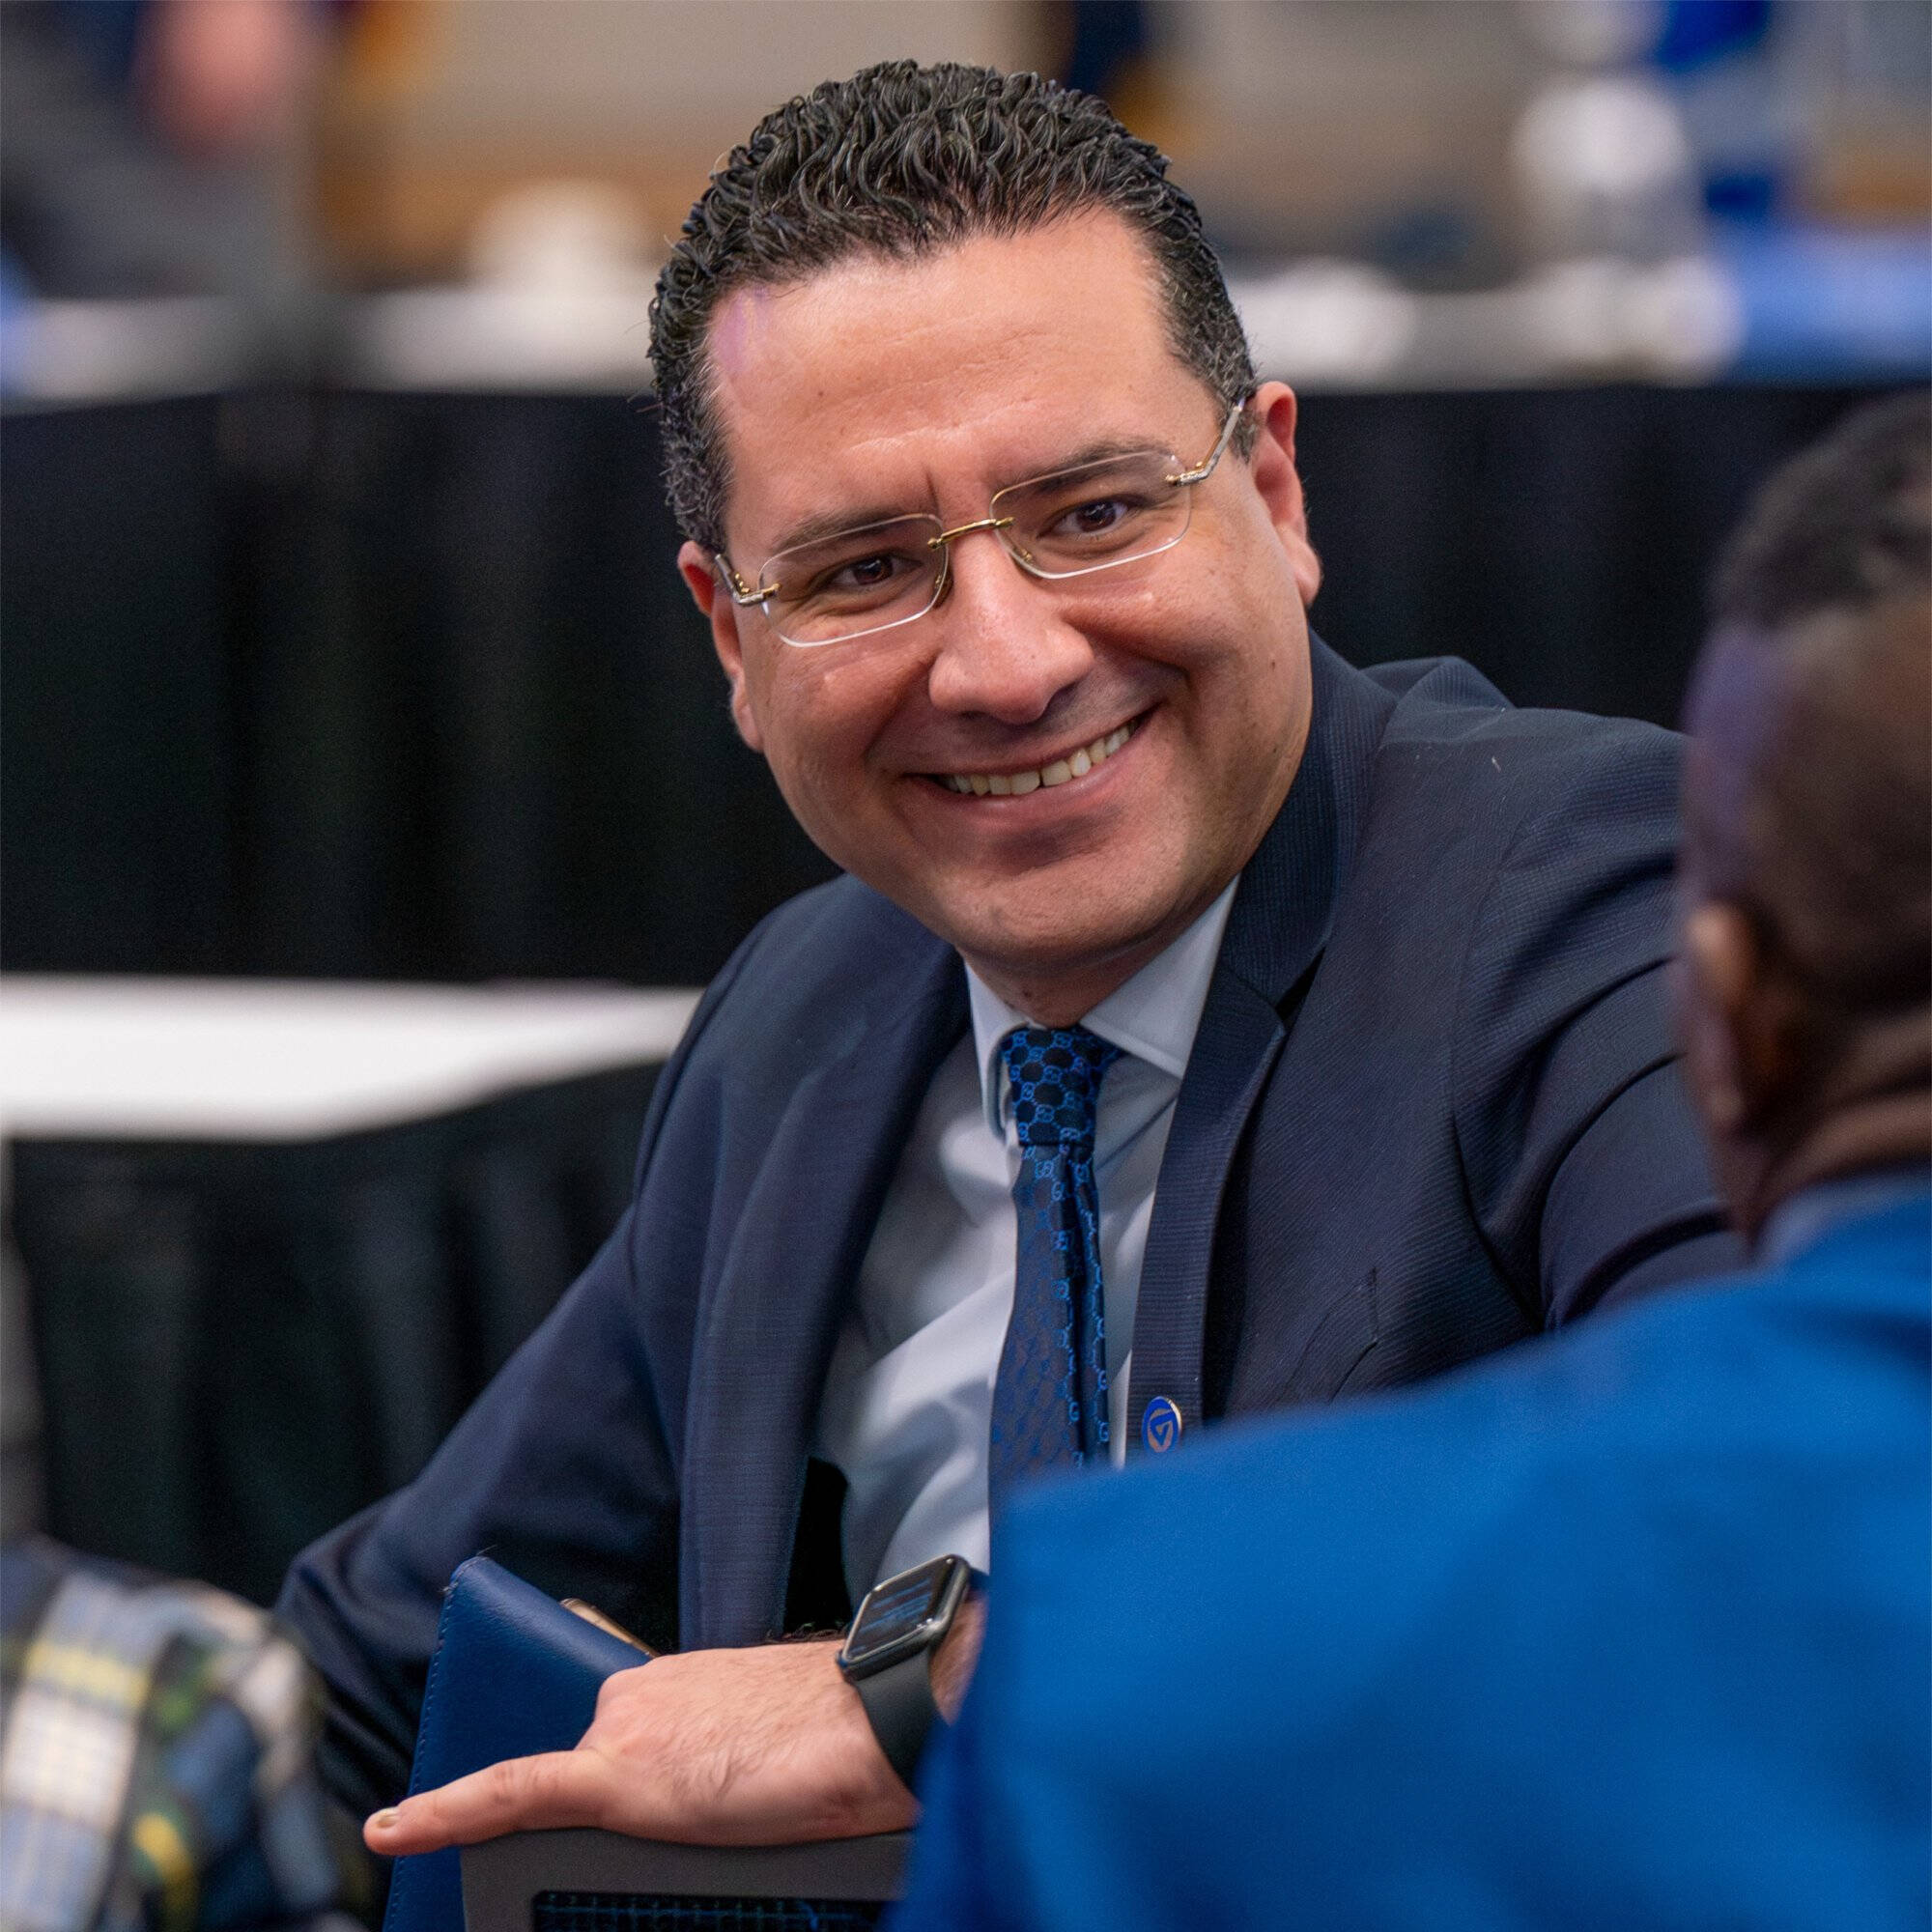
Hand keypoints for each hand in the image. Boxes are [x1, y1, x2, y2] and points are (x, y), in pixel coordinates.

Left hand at [365, 1638, 915, 1854]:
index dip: (609, 1757)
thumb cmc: (847, 1735)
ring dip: (625, 1816)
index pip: (619, 1727)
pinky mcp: (618, 1776)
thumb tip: (718, 1780)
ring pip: (580, 1791)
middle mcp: (636, 1690)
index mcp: (675, 1678)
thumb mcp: (773, 1732)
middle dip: (639, 1804)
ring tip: (724, 1812)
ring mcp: (623, 1728)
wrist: (878, 1723)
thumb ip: (720, 1750)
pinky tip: (391, 1828)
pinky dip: (442, 1809)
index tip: (607, 1772)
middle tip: (723, 1811)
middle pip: (598, 1768)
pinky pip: (512, 1790)